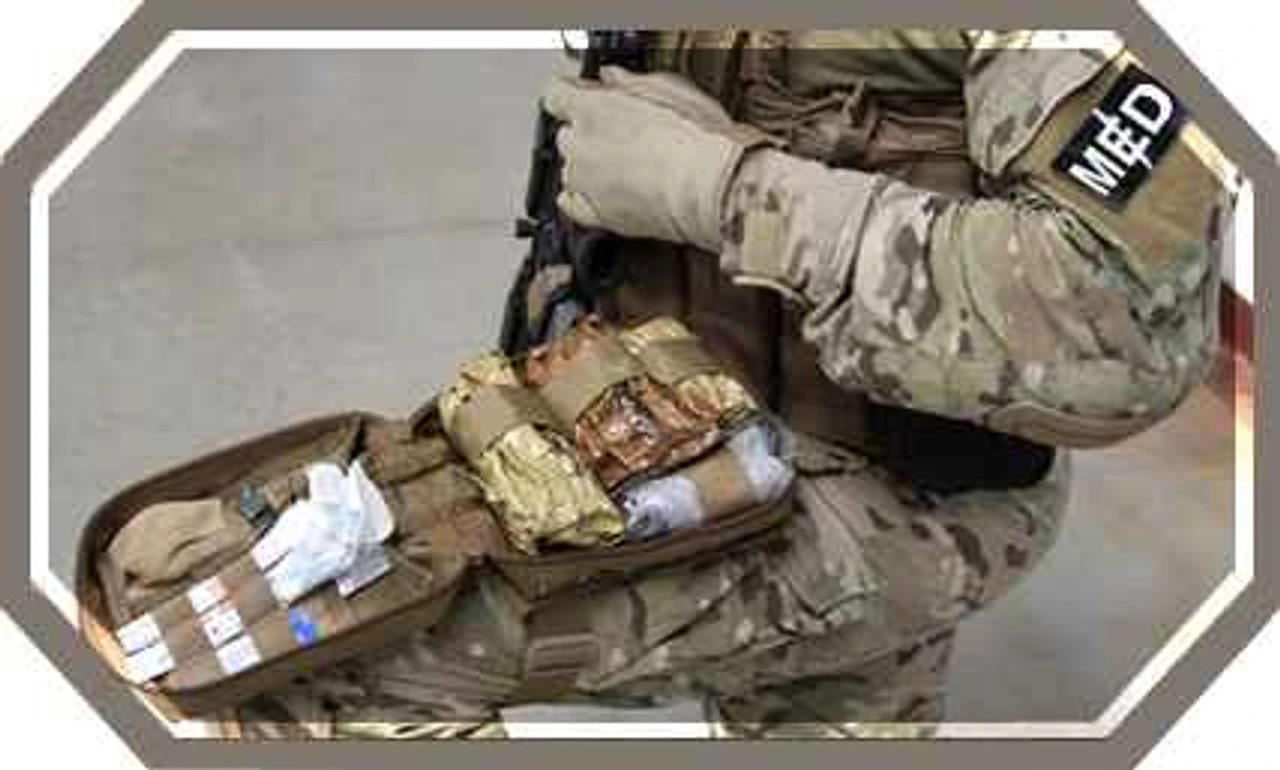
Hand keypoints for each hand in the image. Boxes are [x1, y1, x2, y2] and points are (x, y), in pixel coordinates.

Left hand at [541, 66, 772, 252]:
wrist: (712, 189)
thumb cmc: (699, 139)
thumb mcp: (669, 90)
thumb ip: (629, 83)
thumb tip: (612, 78)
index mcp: (592, 108)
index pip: (556, 94)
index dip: (571, 93)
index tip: (584, 95)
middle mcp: (580, 147)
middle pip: (567, 135)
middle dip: (587, 132)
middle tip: (620, 133)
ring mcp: (585, 184)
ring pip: (571, 169)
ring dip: (588, 165)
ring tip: (625, 167)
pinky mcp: (596, 216)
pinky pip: (571, 204)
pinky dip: (580, 197)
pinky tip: (598, 192)